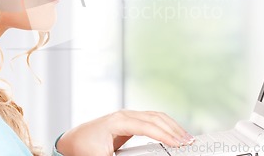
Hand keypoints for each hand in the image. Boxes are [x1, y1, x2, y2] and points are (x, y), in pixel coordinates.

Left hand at [56, 109, 193, 155]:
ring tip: (186, 138)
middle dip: (174, 129)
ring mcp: (127, 115)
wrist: (73, 140)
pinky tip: (173, 134)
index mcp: (117, 121)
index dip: (164, 135)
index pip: (147, 126)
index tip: (178, 145)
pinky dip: (165, 126)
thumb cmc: (85, 149)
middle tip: (190, 142)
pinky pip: (152, 119)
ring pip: (156, 116)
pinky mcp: (130, 121)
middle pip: (155, 117)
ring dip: (172, 126)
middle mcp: (124, 115)